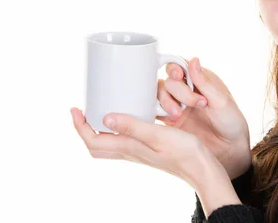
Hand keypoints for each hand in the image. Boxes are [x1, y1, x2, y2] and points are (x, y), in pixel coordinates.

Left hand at [70, 107, 223, 190]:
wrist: (202, 168)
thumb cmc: (183, 152)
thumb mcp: (157, 135)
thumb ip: (132, 126)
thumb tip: (105, 118)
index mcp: (129, 148)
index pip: (94, 141)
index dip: (80, 127)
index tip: (75, 109)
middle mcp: (131, 151)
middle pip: (98, 145)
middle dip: (86, 129)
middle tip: (84, 110)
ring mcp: (140, 151)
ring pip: (110, 143)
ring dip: (99, 129)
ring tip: (101, 110)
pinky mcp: (150, 148)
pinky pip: (124, 140)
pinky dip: (117, 128)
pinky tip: (129, 116)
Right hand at [157, 57, 250, 178]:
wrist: (229, 150)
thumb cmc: (231, 122)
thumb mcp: (221, 101)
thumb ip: (204, 82)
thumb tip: (194, 59)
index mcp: (200, 80)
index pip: (180, 65)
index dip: (174, 68)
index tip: (178, 75)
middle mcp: (186, 90)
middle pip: (169, 81)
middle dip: (179, 91)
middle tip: (197, 104)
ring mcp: (177, 105)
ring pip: (159, 95)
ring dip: (166, 102)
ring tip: (178, 115)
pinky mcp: (170, 120)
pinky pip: (155, 111)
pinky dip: (156, 112)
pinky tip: (167, 118)